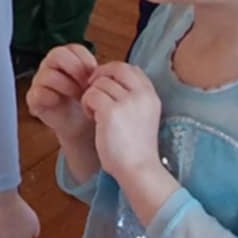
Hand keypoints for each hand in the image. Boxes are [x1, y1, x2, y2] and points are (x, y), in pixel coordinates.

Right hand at [27, 44, 99, 143]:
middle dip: (75, 70)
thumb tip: (106, 69)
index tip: (94, 76)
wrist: (81, 126)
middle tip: (86, 85)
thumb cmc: (88, 103)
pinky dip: (50, 97)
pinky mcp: (34, 98)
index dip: (85, 61)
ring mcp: (41, 81)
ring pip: (48, 73)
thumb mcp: (96, 85)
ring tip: (78, 97)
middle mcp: (51, 66)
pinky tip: (61, 102)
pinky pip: (37, 92)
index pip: (73, 49)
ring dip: (67, 86)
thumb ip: (97, 73)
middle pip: (57, 54)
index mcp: (67, 59)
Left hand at [83, 62, 163, 185]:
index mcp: (151, 96)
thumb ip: (132, 96)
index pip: (131, 68)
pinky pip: (90, 95)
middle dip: (100, 77)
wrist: (138, 169)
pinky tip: (92, 118)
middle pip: (116, 68)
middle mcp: (142, 95)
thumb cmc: (135, 147)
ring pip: (99, 83)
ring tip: (95, 113)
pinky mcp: (111, 112)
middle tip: (93, 93)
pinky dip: (86, 105)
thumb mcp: (142, 115)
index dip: (113, 71)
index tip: (104, 84)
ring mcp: (128, 102)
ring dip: (91, 96)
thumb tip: (109, 77)